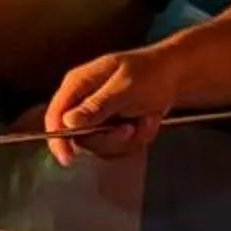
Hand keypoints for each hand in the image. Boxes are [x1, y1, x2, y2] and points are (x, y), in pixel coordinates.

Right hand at [44, 39, 187, 164]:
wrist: (175, 76)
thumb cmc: (150, 72)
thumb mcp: (125, 88)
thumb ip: (97, 105)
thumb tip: (68, 122)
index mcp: (78, 84)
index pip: (55, 116)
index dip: (58, 139)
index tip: (68, 158)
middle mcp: (83, 102)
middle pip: (79, 137)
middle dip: (109, 138)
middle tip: (130, 128)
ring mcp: (98, 116)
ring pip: (101, 145)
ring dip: (129, 138)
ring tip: (146, 118)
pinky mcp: (111, 128)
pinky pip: (118, 147)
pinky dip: (138, 138)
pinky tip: (148, 120)